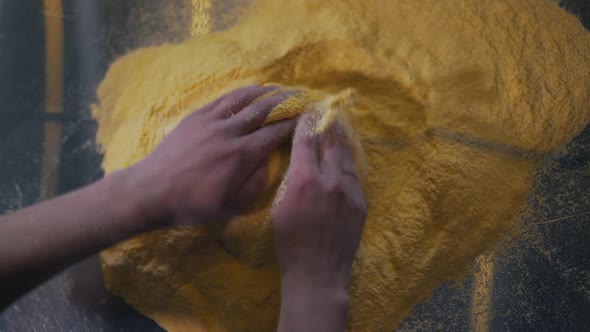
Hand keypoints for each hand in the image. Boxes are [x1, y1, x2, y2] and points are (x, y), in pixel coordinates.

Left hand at [130, 84, 295, 226]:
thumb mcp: (230, 207)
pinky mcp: (196, 117)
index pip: (274, 134)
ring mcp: (211, 122)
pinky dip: (240, 93)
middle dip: (284, 103)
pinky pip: (223, 100)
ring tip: (279, 88)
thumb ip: (255, 185)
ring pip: (243, 100)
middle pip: (263, 111)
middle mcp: (230, 133)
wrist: (151, 191)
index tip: (306, 117)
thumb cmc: (192, 204)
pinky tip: (249, 91)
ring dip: (264, 93)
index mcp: (241, 156)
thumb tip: (268, 163)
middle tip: (300, 96)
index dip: (293, 124)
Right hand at [273, 113, 366, 288]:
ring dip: (339, 140)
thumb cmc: (289, 242)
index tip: (307, 109)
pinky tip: (344, 155)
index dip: (307, 122)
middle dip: (326, 125)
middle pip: (329, 143)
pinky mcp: (360, 202)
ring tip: (337, 126)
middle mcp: (330, 180)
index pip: (307, 140)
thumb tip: (299, 157)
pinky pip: (353, 174)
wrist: (318, 271)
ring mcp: (349, 191)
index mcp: (304, 180)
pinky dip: (347, 161)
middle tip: (325, 111)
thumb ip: (292, 177)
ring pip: (345, 156)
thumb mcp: (280, 205)